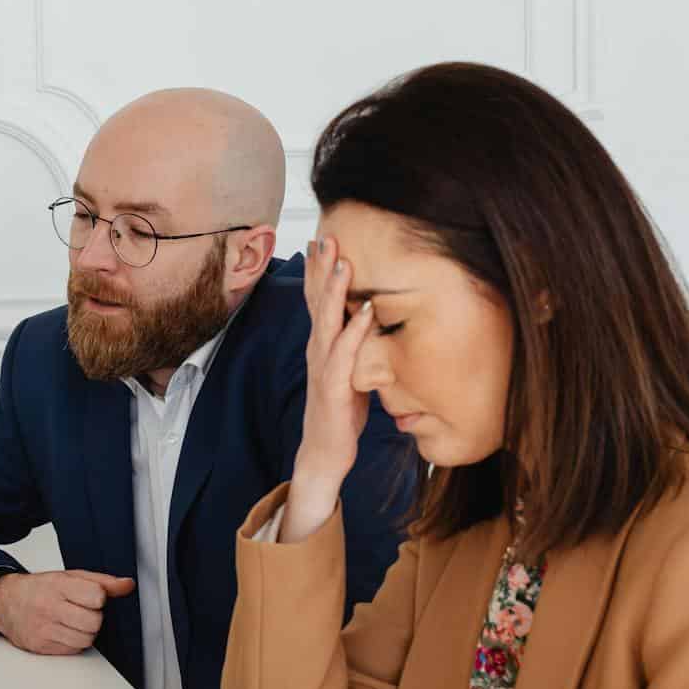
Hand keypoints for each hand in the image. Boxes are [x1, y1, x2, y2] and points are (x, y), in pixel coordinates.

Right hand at [0, 570, 135, 655]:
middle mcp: (49, 607)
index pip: (96, 597)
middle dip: (93, 618)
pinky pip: (72, 651)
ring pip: (86, 640)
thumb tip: (127, 585)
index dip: (98, 599)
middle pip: (93, 622)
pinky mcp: (41, 646)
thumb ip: (101, 581)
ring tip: (73, 621)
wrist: (5, 601)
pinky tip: (63, 631)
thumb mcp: (69, 576)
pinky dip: (73, 642)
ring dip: (85, 633)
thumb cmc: (39, 588)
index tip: (91, 597)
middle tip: (82, 611)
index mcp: (58, 585)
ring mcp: (44, 629)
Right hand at [283, 237, 376, 542]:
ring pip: (327, 322)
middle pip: (317, 303)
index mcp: (322, 346)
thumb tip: (371, 319)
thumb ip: (355, 346)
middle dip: (321, 269)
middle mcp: (318, 351)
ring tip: (343, 263)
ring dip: (335, 292)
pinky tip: (364, 312)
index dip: (319, 270)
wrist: (325, 452)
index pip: (318, 301)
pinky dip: (355, 331)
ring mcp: (324, 368)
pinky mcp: (334, 388)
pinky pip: (345, 355)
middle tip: (326, 236)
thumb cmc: (341, 412)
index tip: (324, 239)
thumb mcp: (350, 371)